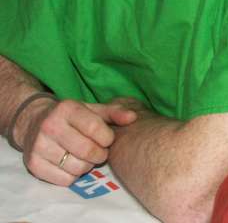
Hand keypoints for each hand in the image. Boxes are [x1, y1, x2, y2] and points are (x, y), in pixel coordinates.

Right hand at [17, 98, 137, 185]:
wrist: (34, 121)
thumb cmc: (72, 116)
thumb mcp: (92, 109)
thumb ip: (114, 113)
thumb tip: (133, 118)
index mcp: (67, 109)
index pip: (95, 128)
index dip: (107, 138)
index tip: (108, 139)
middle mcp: (50, 126)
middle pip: (87, 151)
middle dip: (100, 154)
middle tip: (100, 152)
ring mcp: (39, 146)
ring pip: (77, 168)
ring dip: (88, 166)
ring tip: (86, 157)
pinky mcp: (33, 165)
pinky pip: (64, 180)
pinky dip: (74, 176)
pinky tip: (72, 164)